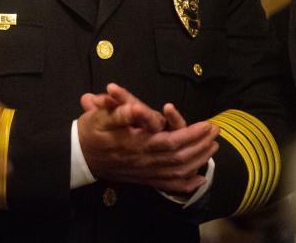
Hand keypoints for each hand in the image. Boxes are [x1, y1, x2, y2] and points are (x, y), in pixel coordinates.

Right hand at [77, 83, 219, 193]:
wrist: (78, 156)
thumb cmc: (91, 132)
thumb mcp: (101, 116)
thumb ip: (121, 111)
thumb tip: (139, 109)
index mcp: (137, 144)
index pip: (172, 141)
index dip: (192, 134)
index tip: (207, 124)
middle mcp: (144, 161)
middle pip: (180, 157)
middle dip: (201, 144)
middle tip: (216, 132)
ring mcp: (144, 173)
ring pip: (177, 171)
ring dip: (198, 160)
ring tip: (212, 148)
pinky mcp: (142, 179)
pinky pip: (168, 185)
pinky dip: (185, 185)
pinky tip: (198, 181)